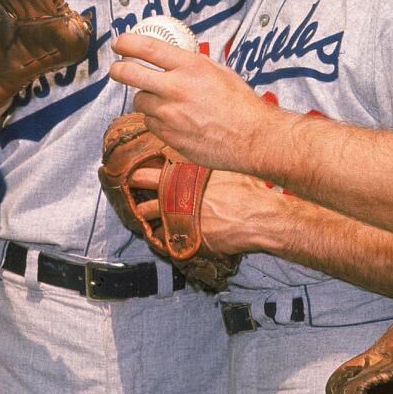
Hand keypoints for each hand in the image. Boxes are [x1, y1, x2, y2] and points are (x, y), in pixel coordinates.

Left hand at [109, 32, 284, 171]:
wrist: (254, 139)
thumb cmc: (242, 105)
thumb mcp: (220, 71)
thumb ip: (191, 63)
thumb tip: (170, 56)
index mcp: (190, 67)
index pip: (147, 48)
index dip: (126, 43)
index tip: (119, 43)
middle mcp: (176, 89)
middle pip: (129, 74)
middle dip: (118, 69)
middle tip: (118, 69)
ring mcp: (170, 115)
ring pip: (140, 101)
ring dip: (147, 99)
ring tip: (167, 102)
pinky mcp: (169, 136)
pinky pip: (150, 123)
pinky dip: (157, 120)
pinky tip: (175, 120)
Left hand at [128, 166, 286, 255]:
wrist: (259, 217)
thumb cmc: (246, 190)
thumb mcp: (223, 167)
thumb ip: (202, 165)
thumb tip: (198, 154)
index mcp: (182, 176)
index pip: (147, 172)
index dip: (139, 174)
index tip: (135, 175)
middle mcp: (175, 196)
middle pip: (141, 193)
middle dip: (135, 193)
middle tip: (132, 194)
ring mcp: (178, 218)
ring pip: (147, 216)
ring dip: (146, 217)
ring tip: (147, 216)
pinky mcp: (185, 238)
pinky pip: (163, 239)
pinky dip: (161, 238)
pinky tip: (163, 236)